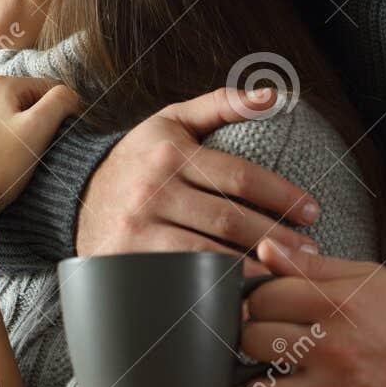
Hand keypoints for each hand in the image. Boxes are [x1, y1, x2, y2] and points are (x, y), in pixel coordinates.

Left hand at [0, 75, 80, 242]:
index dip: (58, 110)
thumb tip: (69, 94)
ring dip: (4, 127)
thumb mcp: (40, 128)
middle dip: (29, 120)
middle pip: (16, 101)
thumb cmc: (0, 167)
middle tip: (32, 150)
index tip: (59, 134)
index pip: (44, 89)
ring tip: (8, 156)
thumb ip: (60, 101)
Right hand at [75, 86, 320, 271]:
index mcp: (169, 152)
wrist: (73, 194)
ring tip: (285, 274)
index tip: (312, 211)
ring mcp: (139, 226)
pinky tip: (243, 290)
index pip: (241, 176)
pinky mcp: (129, 259)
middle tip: (310, 251)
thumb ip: (220, 105)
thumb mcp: (170, 122)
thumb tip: (272, 96)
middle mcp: (153, 188)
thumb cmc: (136, 158)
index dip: (283, 195)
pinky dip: (217, 285)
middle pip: (230, 219)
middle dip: (278, 237)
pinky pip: (183, 276)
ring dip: (255, 267)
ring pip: (210, 253)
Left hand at [241, 239, 385, 386]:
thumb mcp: (369, 279)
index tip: (268, 307)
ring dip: (255, 382)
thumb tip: (264, 251)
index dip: (259, 300)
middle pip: (253, 340)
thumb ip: (311, 266)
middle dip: (255, 336)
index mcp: (338, 307)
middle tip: (268, 337)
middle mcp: (333, 350)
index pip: (261, 299)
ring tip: (268, 373)